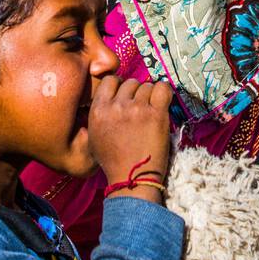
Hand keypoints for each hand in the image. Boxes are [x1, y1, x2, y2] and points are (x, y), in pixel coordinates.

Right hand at [87, 74, 172, 201]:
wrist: (132, 179)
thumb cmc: (113, 161)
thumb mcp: (94, 136)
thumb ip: (99, 113)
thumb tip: (110, 97)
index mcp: (98, 110)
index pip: (111, 80)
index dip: (120, 86)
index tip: (126, 97)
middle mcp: (116, 106)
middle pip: (131, 83)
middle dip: (136, 93)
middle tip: (139, 109)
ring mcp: (137, 108)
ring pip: (147, 86)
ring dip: (150, 96)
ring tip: (150, 113)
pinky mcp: (156, 113)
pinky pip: (163, 88)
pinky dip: (164, 93)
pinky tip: (163, 102)